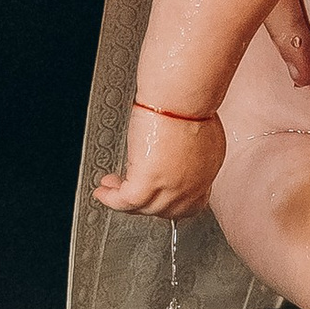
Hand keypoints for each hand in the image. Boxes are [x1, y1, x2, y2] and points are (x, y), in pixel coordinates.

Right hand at [94, 103, 226, 217]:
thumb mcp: (200, 135)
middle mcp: (190, 185)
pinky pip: (126, 201)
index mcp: (205, 173)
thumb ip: (192, 152)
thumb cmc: (190, 105)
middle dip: (145, 203)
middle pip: (165, 210)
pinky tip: (103, 191)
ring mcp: (170, 187)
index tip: (156, 195)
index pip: (190, 204)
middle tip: (129, 190)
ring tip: (110, 187)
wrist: (180, 99)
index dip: (170, 203)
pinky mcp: (147, 182)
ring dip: (124, 200)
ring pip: (144, 207)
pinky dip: (111, 199)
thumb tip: (179, 154)